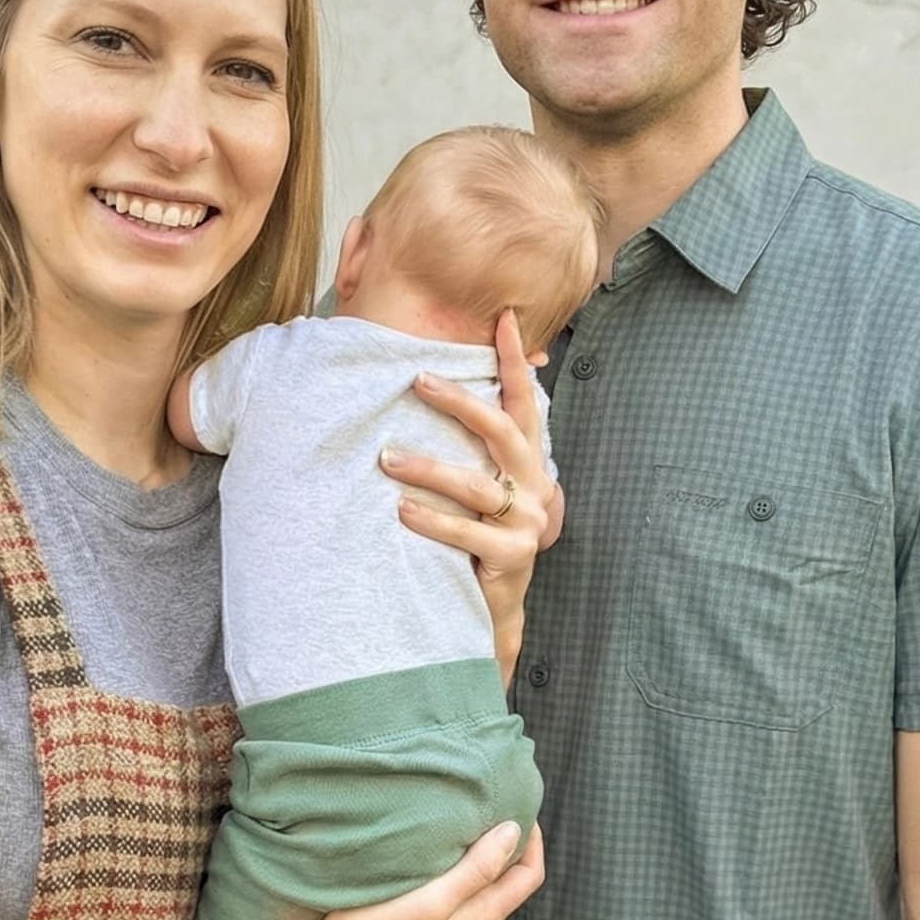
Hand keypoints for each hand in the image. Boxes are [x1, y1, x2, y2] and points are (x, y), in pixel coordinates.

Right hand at [319, 821, 544, 919]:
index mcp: (482, 918)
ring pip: (488, 890)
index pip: (530, 876)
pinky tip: (446, 856)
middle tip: (500, 808)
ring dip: (491, 858)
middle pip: (513, 883)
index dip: (533, 841)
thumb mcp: (433, 898)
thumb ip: (477, 870)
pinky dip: (469, 872)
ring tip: (475, 824)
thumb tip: (515, 832)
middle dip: (515, 846)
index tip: (520, 807)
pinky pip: (465, 898)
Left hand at [382, 309, 555, 680]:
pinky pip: (467, 532)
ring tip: (386, 458)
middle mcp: (534, 483)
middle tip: (414, 380)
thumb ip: (468, 440)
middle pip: (501, 430)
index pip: (524, 399)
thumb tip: (424, 382)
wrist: (493, 602)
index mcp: (527, 458)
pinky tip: (399, 511)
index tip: (501, 317)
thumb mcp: (480, 479)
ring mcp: (527, 520)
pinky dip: (431, 519)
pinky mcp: (513, 556)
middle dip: (459, 401)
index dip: (514, 359)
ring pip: (476, 484)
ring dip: (428, 468)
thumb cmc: (476, 530)